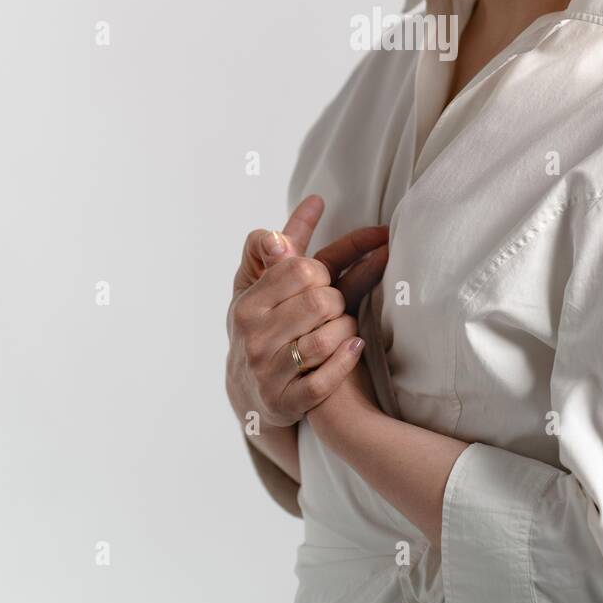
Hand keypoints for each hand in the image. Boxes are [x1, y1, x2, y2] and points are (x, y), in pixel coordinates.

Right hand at [225, 193, 388, 429]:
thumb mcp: (260, 282)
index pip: (301, 269)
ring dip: (346, 328)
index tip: (323, 276)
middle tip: (336, 304)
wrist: (247, 390)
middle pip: (319, 302)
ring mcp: (267, 372)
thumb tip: (316, 200)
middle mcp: (252, 336)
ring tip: (346, 326)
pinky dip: (345, 360)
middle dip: (336, 299)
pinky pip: (325, 380)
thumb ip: (288, 242)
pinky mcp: (285, 402)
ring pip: (325, 339)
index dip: (321, 270)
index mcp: (247, 302)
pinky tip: (355, 346)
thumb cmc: (260, 323)